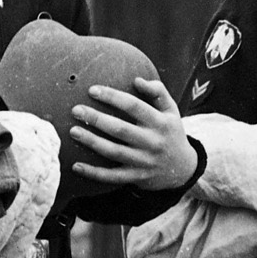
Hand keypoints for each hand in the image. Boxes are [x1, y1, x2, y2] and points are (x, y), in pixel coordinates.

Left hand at [69, 78, 199, 190]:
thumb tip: (136, 80)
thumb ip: (158, 91)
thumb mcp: (172, 110)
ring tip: (73, 131)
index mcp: (160, 123)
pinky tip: (76, 166)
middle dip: (96, 119)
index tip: (92, 90)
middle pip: (121, 129)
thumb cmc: (171, 132)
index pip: (134, 106)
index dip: (112, 97)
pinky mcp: (137, 177)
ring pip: (114, 152)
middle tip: (76, 110)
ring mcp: (144, 162)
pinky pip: (113, 177)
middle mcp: (153, 142)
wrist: (183, 168)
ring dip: (92, 142)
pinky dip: (94, 173)